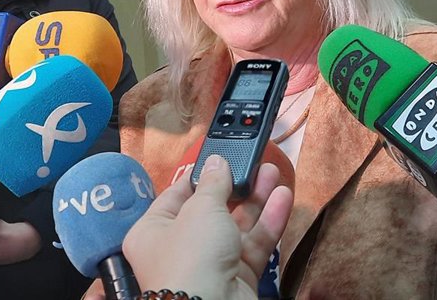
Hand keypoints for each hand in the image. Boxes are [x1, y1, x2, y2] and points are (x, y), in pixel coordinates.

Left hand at [122, 155, 292, 299]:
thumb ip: (214, 183)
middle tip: (253, 164)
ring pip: (236, 226)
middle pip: (211, 210)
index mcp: (153, 231)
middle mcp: (179, 249)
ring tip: (272, 173)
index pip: (175, 196)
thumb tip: (217, 162)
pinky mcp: (237, 277)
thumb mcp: (201, 208)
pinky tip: (282, 198)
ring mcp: (210, 264)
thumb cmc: (190, 258)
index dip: (198, 176)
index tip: (219, 159)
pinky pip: (253, 244)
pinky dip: (268, 221)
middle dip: (235, 186)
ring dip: (256, 200)